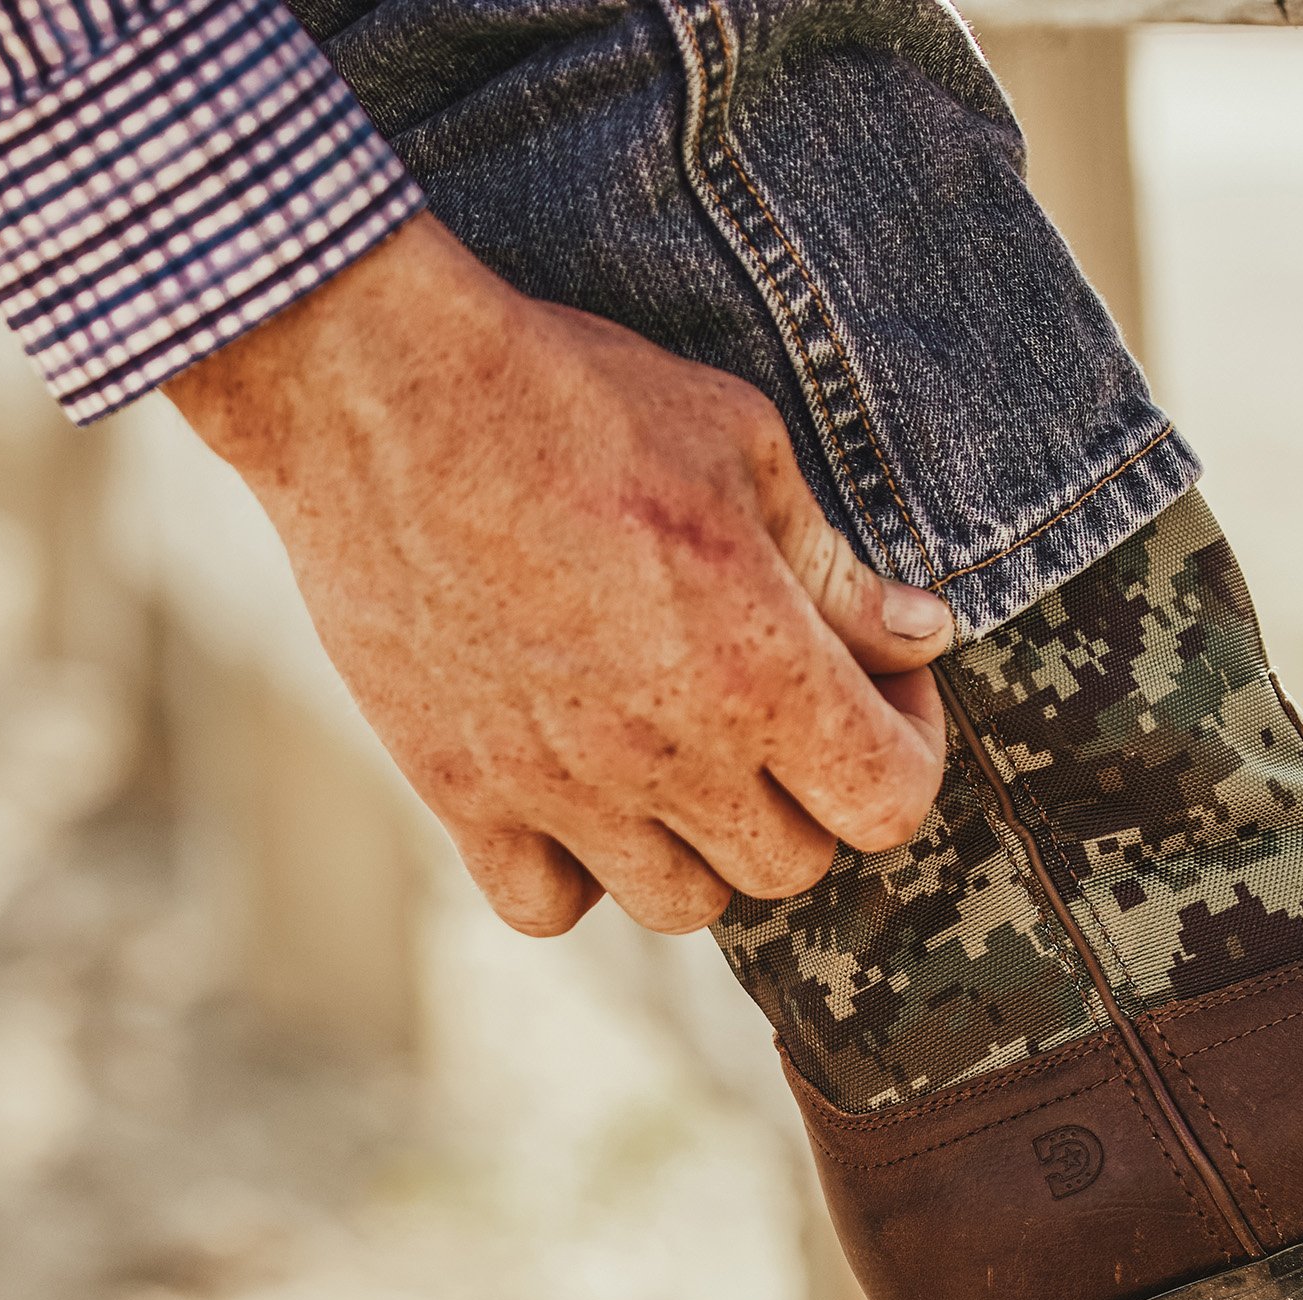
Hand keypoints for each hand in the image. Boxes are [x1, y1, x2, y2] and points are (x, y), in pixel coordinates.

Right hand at [165, 216, 953, 935]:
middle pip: (792, 865)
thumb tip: (922, 634)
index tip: (878, 685)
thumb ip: (836, 567)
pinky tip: (578, 789)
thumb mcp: (740, 446)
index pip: (890, 803)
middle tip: (779, 707)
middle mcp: (667, 753)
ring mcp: (560, 787)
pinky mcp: (461, 792)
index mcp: (759, 668)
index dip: (907, 746)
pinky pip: (545, 906)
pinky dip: (573, 872)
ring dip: (700, 844)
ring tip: (679, 753)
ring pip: (680, 904)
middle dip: (808, 792)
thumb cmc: (574, 396)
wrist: (380, 390)